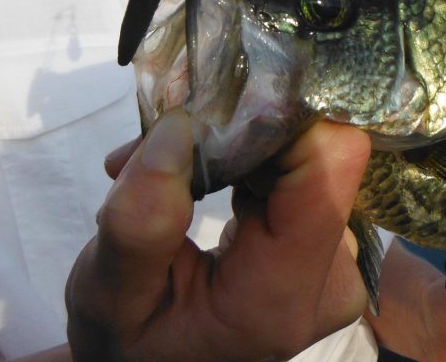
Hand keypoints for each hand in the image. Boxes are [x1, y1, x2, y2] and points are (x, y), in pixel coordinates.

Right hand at [66, 109, 371, 360]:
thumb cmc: (129, 343)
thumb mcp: (108, 297)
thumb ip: (140, 223)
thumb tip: (180, 128)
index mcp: (282, 295)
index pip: (328, 163)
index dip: (279, 114)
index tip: (208, 107)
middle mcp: (333, 275)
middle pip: (317, 151)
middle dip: (238, 129)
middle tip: (155, 148)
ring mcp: (337, 257)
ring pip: (306, 152)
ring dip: (233, 144)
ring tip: (160, 171)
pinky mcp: (328, 239)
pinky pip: (301, 167)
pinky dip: (246, 160)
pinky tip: (195, 178)